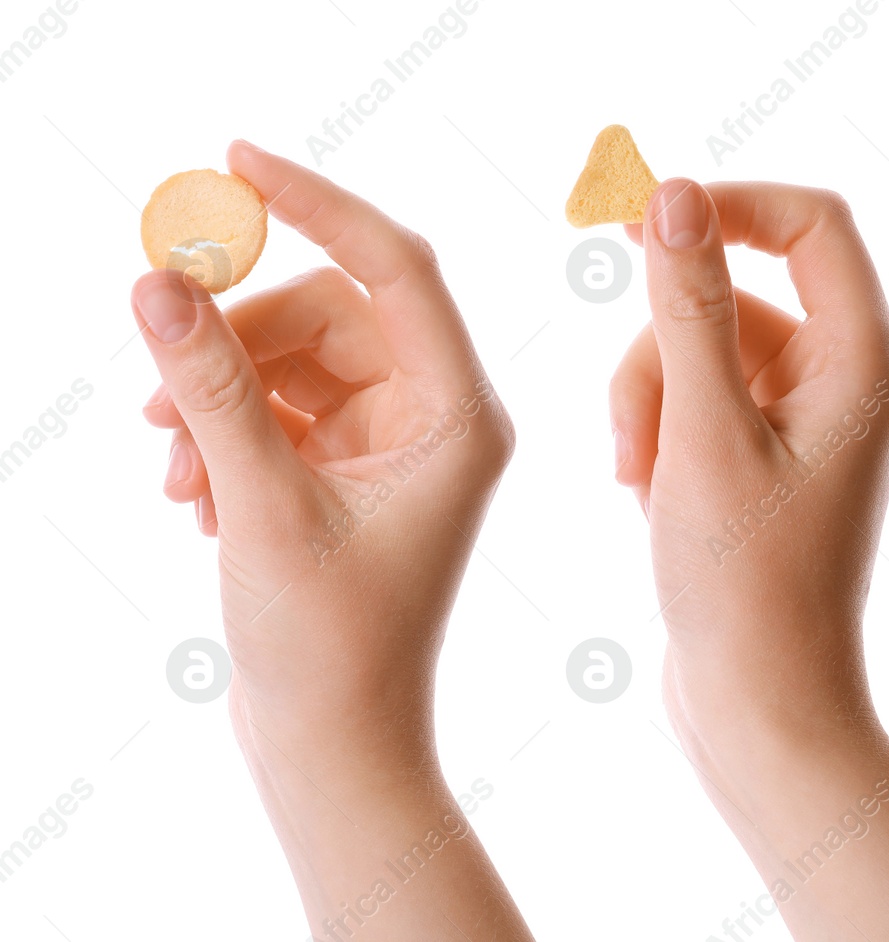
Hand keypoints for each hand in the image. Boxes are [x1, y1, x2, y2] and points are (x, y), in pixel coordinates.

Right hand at [133, 141, 527, 939]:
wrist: (335, 745)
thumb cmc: (330, 647)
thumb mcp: (261, 504)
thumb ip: (211, 389)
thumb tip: (159, 280)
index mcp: (461, 415)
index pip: (397, 267)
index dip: (320, 203)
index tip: (237, 159)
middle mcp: (441, 418)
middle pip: (332, 312)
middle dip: (240, 338)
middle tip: (158, 386)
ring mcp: (397, 445)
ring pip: (296, 361)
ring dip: (220, 395)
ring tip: (173, 474)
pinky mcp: (353, 472)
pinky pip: (282, 408)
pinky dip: (228, 433)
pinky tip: (192, 499)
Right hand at [610, 179, 888, 735]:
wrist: (761, 706)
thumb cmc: (746, 584)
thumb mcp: (704, 431)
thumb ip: (688, 303)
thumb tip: (675, 192)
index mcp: (866, 363)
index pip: (812, 223)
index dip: (727, 204)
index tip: (639, 219)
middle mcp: (851, 380)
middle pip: (739, 291)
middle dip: (665, 343)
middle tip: (638, 426)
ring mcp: (808, 421)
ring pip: (704, 347)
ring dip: (650, 397)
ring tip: (640, 479)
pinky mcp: (768, 457)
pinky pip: (700, 398)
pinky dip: (660, 431)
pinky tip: (646, 495)